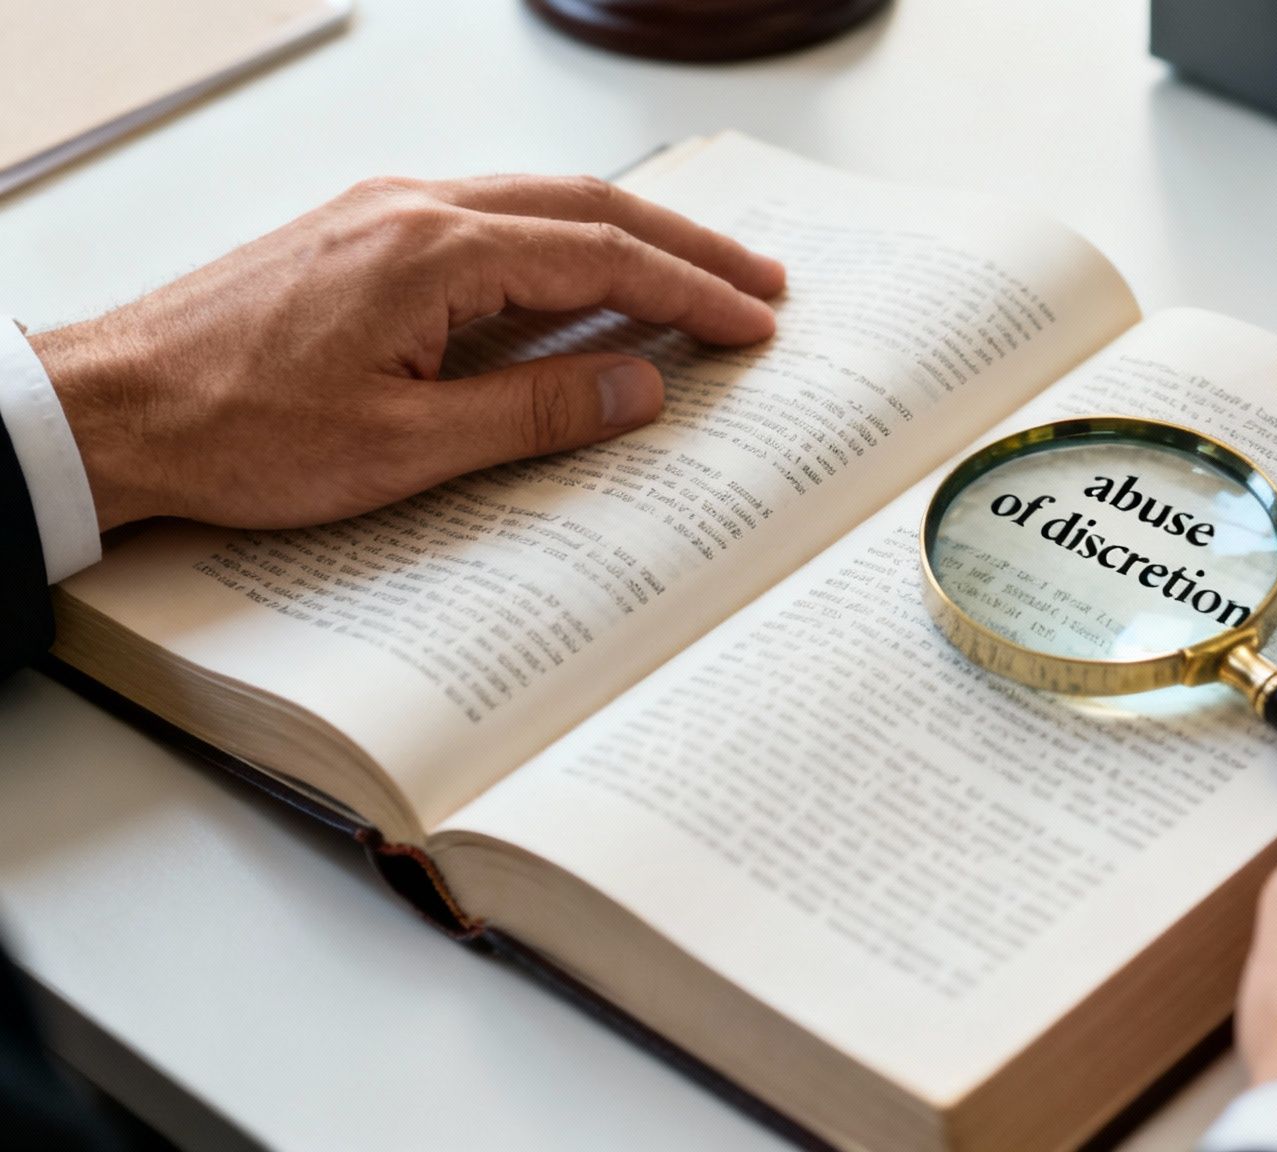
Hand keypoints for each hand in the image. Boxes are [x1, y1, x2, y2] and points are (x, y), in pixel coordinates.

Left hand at [28, 174, 785, 532]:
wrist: (112, 407)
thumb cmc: (238, 432)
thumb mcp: (405, 448)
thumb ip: (535, 413)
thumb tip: (640, 389)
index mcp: (434, 252)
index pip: (601, 256)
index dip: (690, 291)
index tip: (754, 322)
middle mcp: (414, 208)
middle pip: (587, 207)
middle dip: (685, 246)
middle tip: (760, 282)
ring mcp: (384, 212)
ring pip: (540, 202)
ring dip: (627, 237)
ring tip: (695, 274)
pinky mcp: (361, 233)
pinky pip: (491, 217)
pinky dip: (562, 239)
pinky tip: (583, 273)